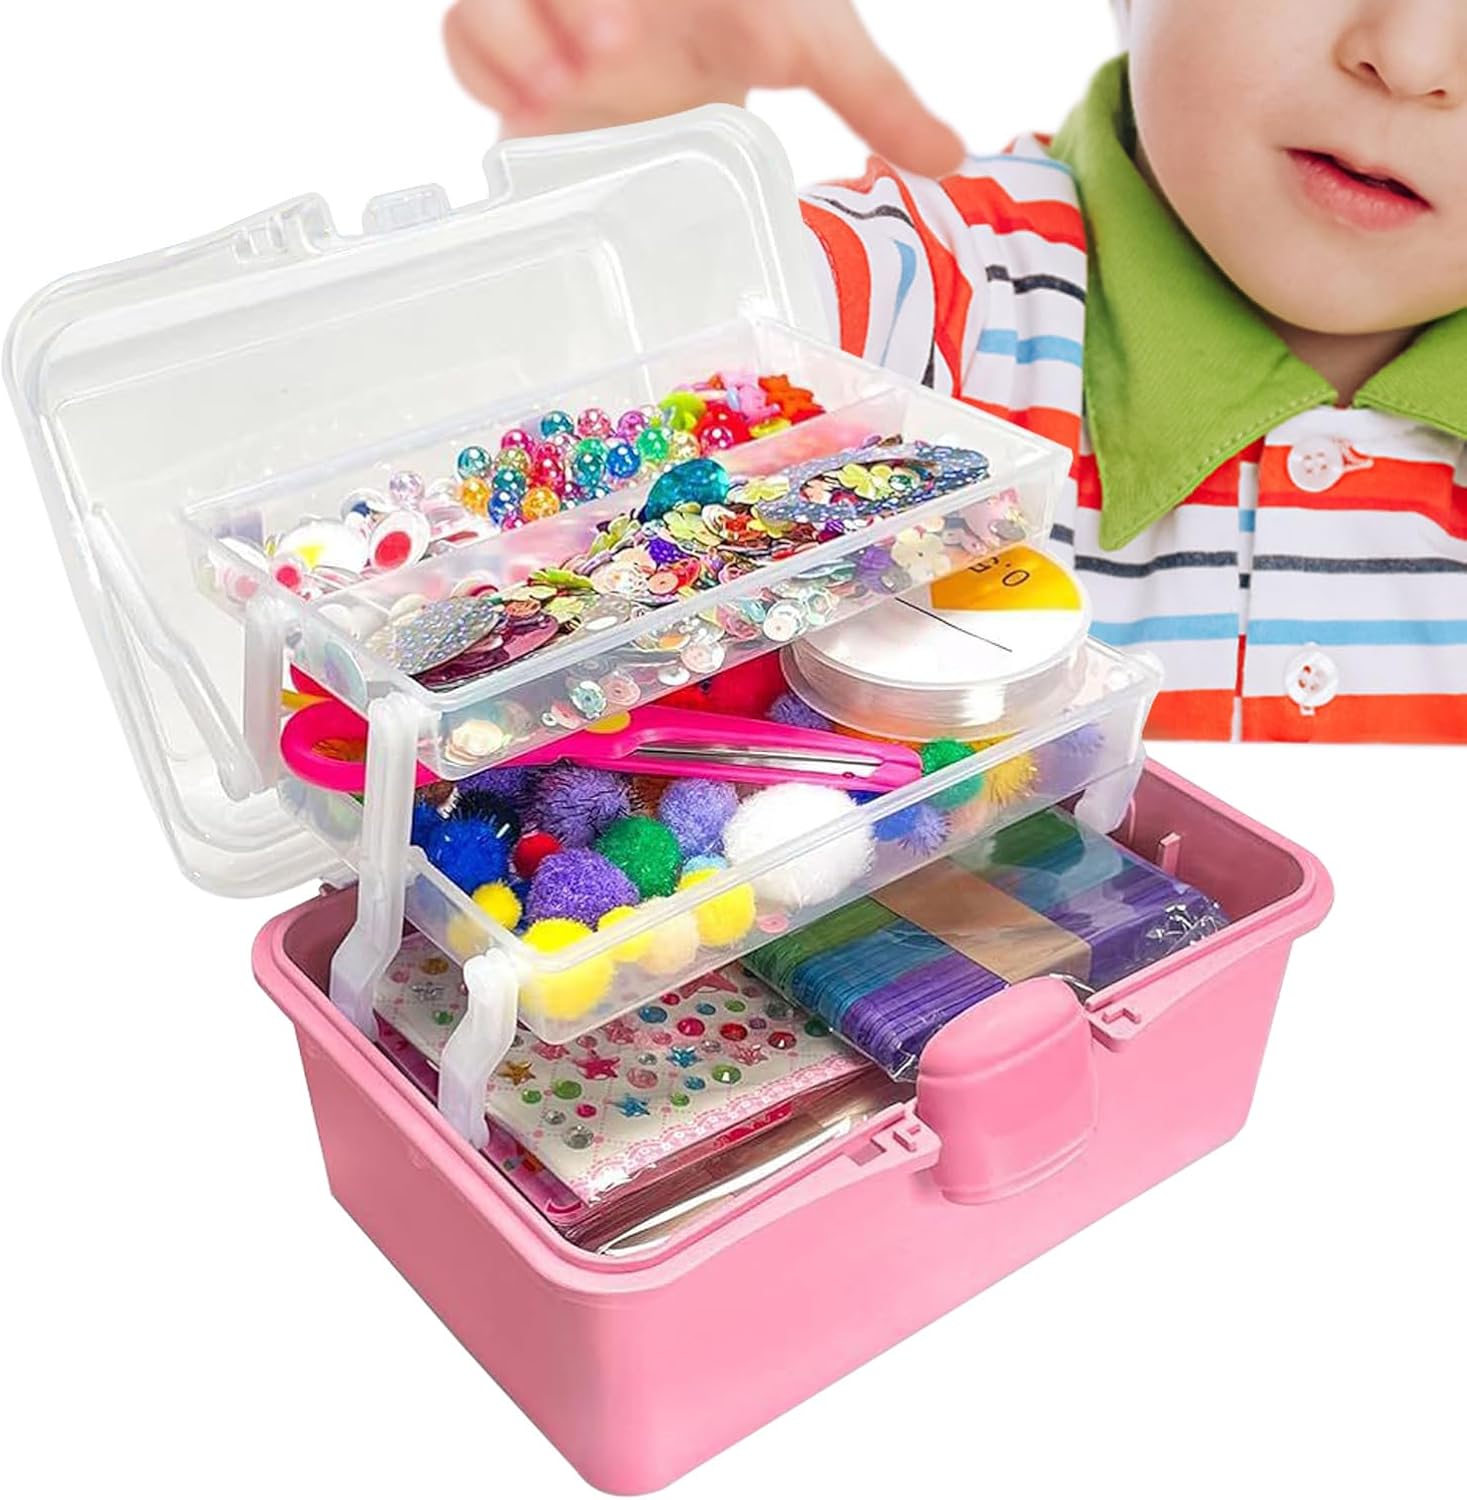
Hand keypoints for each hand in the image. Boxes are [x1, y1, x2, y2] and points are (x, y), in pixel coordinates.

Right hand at [443, 0, 964, 176]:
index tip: (686, 30)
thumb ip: (877, 97)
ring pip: (499, 0)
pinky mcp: (513, 49)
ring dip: (520, 35)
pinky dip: (488, 64)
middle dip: (580, 5)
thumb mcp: (814, 41)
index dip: (660, 1)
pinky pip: (469, 38)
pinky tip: (529, 106)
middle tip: (619, 47)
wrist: (676, 27)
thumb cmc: (741, 17)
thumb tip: (951, 158)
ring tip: (560, 86)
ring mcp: (556, 7)